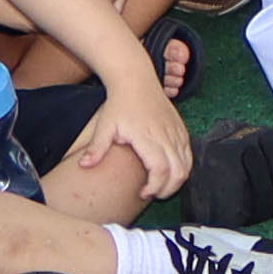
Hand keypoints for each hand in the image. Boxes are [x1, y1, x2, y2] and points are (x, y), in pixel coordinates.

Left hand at [92, 85, 194, 206]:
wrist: (136, 79)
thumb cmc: (119, 103)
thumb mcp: (105, 125)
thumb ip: (96, 148)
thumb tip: (83, 166)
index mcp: (148, 137)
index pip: (161, 171)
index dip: (155, 187)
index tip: (143, 193)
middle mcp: (166, 136)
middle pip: (179, 173)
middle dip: (168, 190)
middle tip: (152, 193)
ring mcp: (176, 132)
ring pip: (187, 165)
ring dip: (176, 180)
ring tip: (159, 185)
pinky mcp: (181, 129)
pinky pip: (189, 154)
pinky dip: (183, 167)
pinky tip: (168, 170)